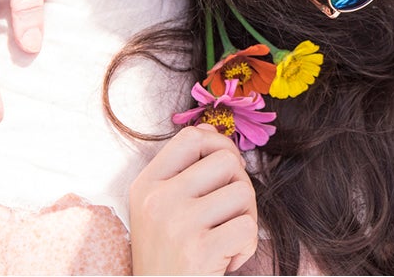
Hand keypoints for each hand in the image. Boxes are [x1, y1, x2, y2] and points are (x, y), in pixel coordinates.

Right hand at [128, 126, 259, 275]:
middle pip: (225, 161)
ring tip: (227, 240)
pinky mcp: (200, 251)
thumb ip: (180, 174)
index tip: (227, 166)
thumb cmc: (167, 260)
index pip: (191, 138)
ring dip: (246, 219)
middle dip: (240, 185)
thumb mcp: (157, 211)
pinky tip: (227, 261)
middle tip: (231, 212)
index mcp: (146, 185)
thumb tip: (213, 132)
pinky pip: (247, 228)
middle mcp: (159, 198)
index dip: (219, 145)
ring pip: (242, 193)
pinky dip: (246, 247)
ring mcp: (178, 223)